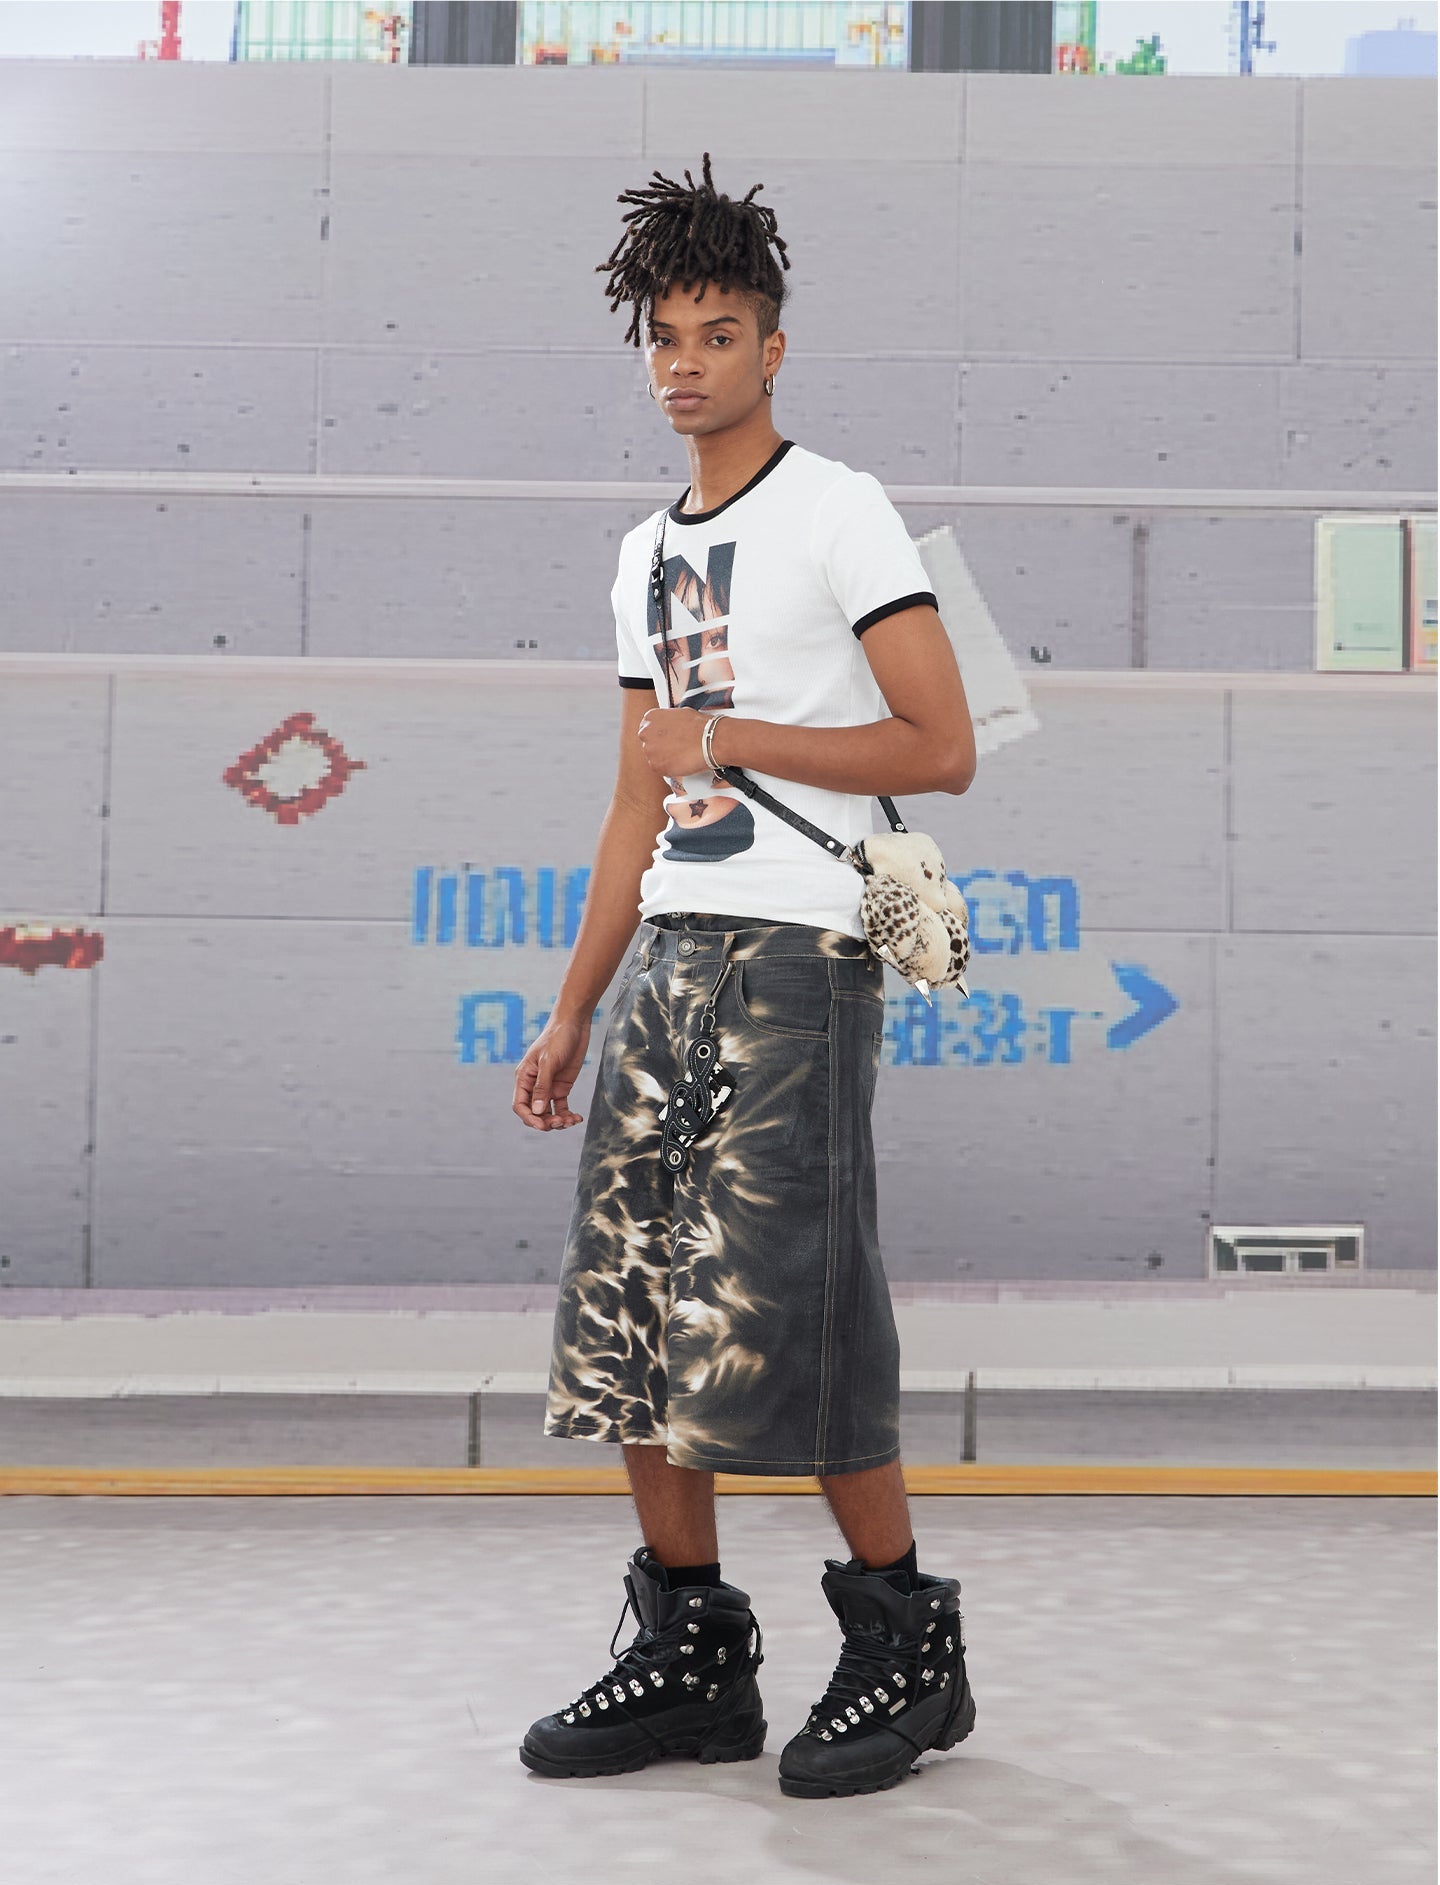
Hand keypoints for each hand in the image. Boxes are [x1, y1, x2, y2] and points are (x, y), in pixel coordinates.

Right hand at [512, 1013, 590, 1130]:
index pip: (520, 1105)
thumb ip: (542, 1087)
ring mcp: (549, 1087)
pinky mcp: (562, 1086)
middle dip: (545, 1122)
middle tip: (561, 1122)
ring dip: (558, 1121)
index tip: (542, 1126)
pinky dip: (568, 1115)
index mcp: (524, 1078)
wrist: (574, 1024)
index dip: (529, 1118)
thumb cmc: (557, 1038)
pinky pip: (562, 1107)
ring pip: (549, 1113)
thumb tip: (537, 1111)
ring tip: (571, 1120)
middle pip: (535, 1113)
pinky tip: (577, 1117)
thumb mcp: (548, 1062)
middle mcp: (534, 1085)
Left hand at [637, 706, 708, 778]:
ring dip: (664, 758)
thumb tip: (669, 728)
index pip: (647, 729)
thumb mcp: (680, 714)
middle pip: (648, 744)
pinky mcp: (655, 765)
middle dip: (660, 748)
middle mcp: (645, 732)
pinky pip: (659, 769)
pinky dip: (668, 768)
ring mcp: (649, 750)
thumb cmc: (700, 726)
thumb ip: (668, 721)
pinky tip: (681, 762)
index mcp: (650, 717)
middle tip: (675, 749)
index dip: (658, 737)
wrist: (710, 740)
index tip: (667, 741)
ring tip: (681, 756)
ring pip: (654, 757)